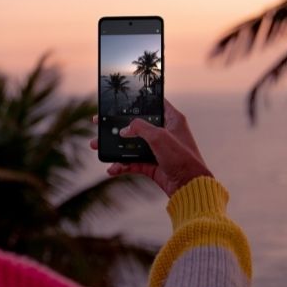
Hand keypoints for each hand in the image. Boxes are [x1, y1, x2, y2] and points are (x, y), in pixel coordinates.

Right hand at [90, 98, 212, 195]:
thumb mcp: (159, 136)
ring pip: (131, 145)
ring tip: (97, 146)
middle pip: (136, 125)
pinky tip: (112, 169)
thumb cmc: (182, 158)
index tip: (121, 100)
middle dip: (117, 126)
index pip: (154, 104)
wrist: (189, 186)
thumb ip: (139, 128)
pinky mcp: (153, 165)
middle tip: (99, 124)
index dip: (137, 101)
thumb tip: (124, 130)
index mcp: (172, 119)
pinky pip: (133, 162)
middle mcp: (165, 132)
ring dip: (114, 147)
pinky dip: (122, 165)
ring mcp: (158, 150)